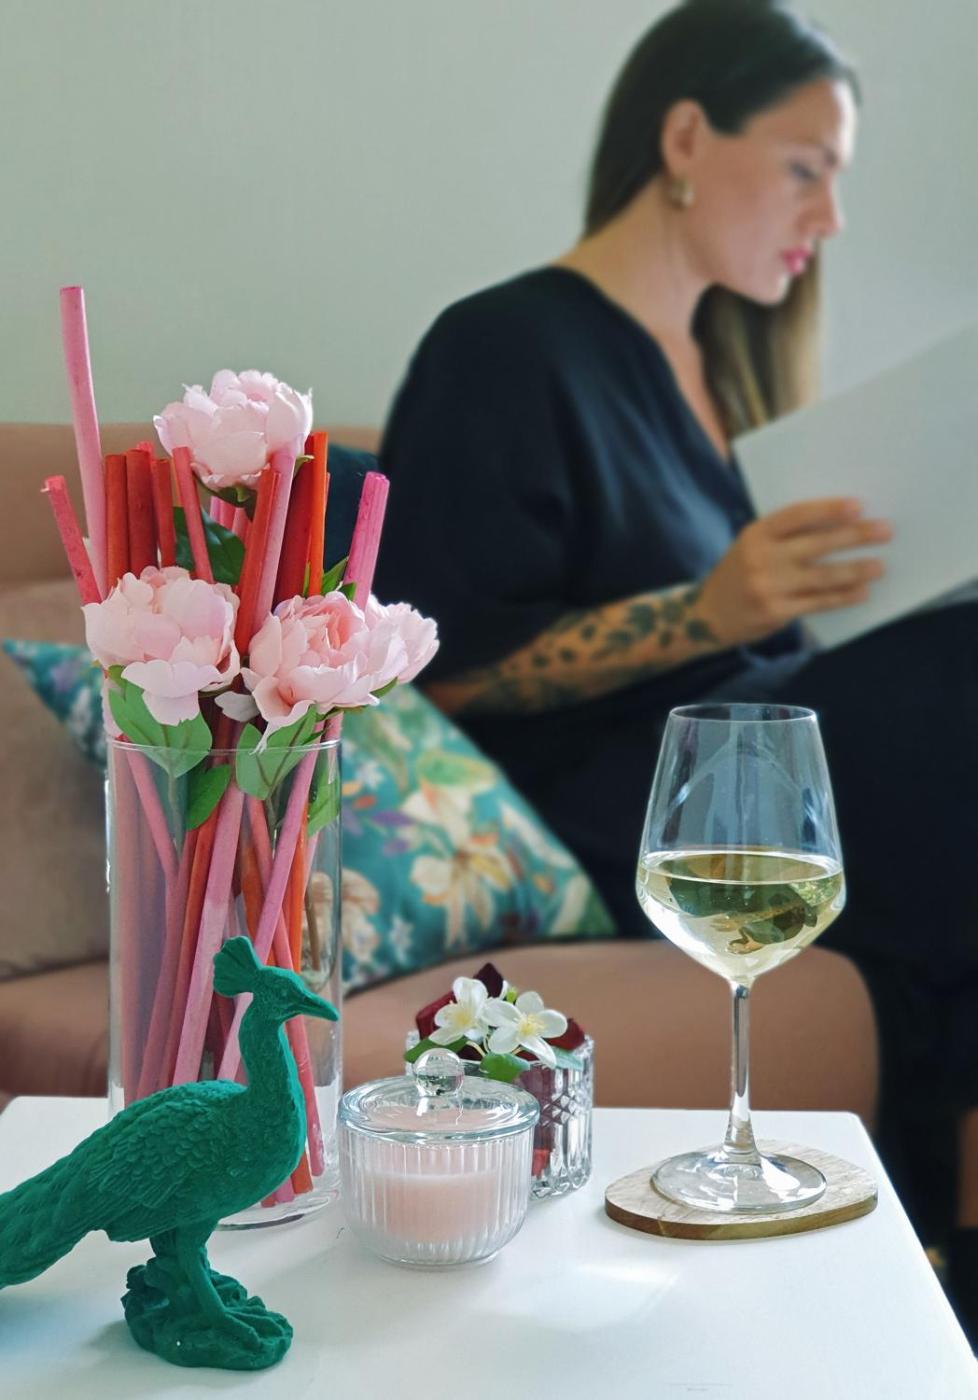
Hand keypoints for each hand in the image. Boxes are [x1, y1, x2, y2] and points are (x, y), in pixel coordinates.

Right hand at [699, 498, 891, 646]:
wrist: (708, 616)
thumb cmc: (741, 573)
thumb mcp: (752, 546)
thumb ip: (785, 536)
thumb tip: (839, 525)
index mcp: (756, 534)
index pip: (797, 516)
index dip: (829, 510)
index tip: (858, 506)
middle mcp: (761, 558)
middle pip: (817, 544)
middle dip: (855, 536)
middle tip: (885, 531)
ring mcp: (768, 587)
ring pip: (822, 576)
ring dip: (856, 570)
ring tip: (879, 566)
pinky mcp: (776, 612)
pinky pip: (817, 602)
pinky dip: (842, 597)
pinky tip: (861, 592)